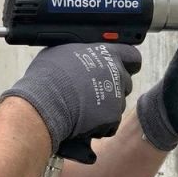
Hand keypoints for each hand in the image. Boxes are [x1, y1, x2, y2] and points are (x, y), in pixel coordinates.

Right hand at [1, 43, 141, 151]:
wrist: (45, 103)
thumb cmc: (48, 75)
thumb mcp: (62, 51)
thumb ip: (81, 52)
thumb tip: (80, 54)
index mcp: (108, 54)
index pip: (132, 56)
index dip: (127, 63)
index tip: (119, 67)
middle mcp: (117, 74)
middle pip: (125, 82)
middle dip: (113, 87)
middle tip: (93, 91)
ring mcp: (117, 97)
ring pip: (117, 104)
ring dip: (105, 107)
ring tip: (82, 107)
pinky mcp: (113, 118)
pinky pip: (110, 124)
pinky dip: (99, 125)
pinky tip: (82, 121)